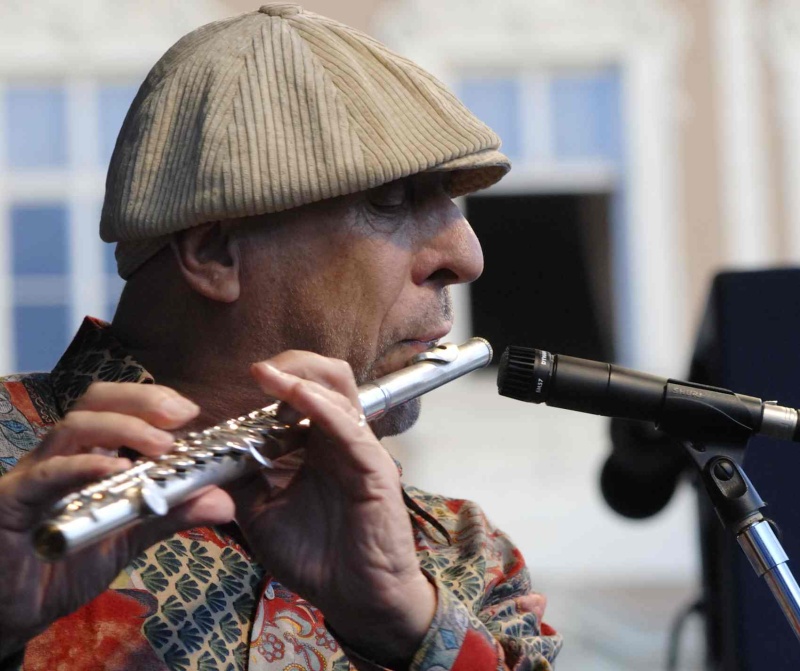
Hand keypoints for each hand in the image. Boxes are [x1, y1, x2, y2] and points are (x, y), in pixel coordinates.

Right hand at [0, 383, 234, 658]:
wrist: (14, 610)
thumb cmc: (66, 565)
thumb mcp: (128, 537)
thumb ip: (171, 515)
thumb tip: (225, 502)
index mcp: (89, 453)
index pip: (118, 406)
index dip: (153, 400)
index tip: (190, 411)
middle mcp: (62, 454)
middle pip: (96, 401)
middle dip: (141, 400)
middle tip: (181, 415)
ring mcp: (35, 473)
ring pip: (74, 427)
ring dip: (122, 428)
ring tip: (161, 446)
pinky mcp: (11, 499)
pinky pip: (46, 474)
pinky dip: (83, 466)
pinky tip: (114, 469)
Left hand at [231, 352, 435, 666]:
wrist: (354, 597)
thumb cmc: (314, 557)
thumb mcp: (260, 513)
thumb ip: (240, 480)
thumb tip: (206, 453)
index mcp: (318, 446)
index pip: (304, 394)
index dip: (276, 381)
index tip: (241, 380)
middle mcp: (341, 440)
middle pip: (327, 377)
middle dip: (293, 364)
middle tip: (258, 372)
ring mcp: (359, 449)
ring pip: (340, 389)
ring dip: (301, 376)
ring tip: (267, 377)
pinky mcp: (374, 467)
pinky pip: (348, 425)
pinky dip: (320, 405)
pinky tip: (294, 396)